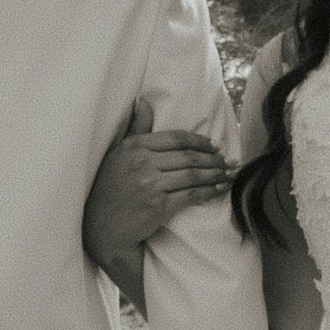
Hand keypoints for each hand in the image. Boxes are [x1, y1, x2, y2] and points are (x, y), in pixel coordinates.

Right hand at [83, 117, 232, 280]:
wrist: (101, 228)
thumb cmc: (109, 190)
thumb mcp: (117, 154)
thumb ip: (135, 128)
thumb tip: (143, 101)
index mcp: (133, 146)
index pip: (176, 138)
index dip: (200, 141)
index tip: (214, 145)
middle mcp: (142, 163)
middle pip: (188, 156)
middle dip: (213, 158)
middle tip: (228, 160)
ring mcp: (150, 185)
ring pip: (193, 175)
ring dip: (215, 174)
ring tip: (228, 173)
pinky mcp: (158, 206)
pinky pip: (191, 195)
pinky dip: (209, 191)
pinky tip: (218, 189)